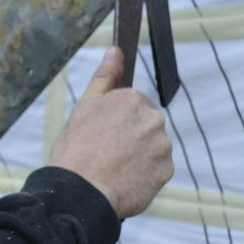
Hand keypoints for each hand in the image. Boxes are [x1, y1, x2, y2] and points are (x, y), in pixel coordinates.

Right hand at [49, 47, 173, 218]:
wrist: (82, 192)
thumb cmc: (77, 150)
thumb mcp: (84, 107)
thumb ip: (104, 77)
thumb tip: (116, 50)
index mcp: (132, 99)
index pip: (130, 106)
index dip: (114, 123)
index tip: (100, 135)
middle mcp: (153, 119)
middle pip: (144, 126)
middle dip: (129, 137)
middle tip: (105, 153)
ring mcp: (162, 146)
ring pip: (151, 147)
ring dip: (137, 156)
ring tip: (113, 169)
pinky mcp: (166, 170)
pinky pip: (156, 169)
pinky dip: (143, 175)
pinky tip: (123, 180)